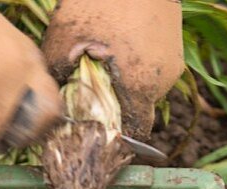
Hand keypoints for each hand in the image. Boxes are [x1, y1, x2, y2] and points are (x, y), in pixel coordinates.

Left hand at [41, 0, 183, 137]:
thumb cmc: (99, 0)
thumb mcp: (65, 38)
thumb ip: (57, 75)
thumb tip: (52, 101)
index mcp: (143, 87)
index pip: (135, 132)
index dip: (115, 136)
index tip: (96, 132)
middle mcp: (166, 79)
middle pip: (138, 106)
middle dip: (115, 102)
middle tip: (90, 86)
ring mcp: (174, 57)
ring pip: (146, 83)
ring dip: (125, 79)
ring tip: (103, 57)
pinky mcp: (174, 38)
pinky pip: (152, 62)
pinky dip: (134, 59)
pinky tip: (116, 40)